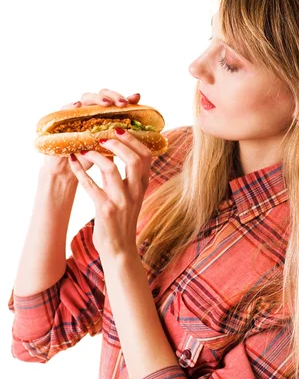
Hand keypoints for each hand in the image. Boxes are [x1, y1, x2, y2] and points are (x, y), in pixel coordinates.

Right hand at [42, 89, 141, 176]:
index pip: (115, 100)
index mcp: (104, 115)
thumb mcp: (112, 148)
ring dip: (96, 99)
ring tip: (105, 104)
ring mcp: (76, 113)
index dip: (125, 97)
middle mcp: (91, 111)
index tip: (135, 98)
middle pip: (102, 95)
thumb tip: (149, 133)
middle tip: (122, 103)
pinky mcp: (62, 120)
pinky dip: (70, 106)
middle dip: (113, 96)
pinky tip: (78, 105)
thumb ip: (124, 138)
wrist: (70, 170)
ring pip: (86, 98)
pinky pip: (64, 109)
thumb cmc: (92, 158)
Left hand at [67, 125, 151, 258]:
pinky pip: (90, 185)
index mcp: (142, 186)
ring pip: (111, 169)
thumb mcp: (132, 196)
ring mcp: (121, 201)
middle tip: (102, 134)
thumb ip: (128, 176)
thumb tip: (120, 151)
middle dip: (117, 142)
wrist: (120, 248)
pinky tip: (72, 162)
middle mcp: (135, 191)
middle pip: (134, 158)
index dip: (134, 139)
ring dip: (95, 155)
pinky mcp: (105, 210)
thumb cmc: (123, 220)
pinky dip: (79, 171)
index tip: (119, 129)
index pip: (146, 156)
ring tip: (84, 149)